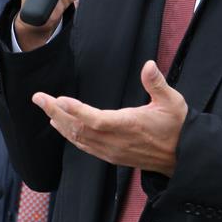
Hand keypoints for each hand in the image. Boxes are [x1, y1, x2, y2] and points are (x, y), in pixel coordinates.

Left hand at [33, 60, 185, 175]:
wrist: (182, 156)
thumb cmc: (177, 126)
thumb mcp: (172, 101)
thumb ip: (157, 83)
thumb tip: (149, 65)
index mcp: (129, 125)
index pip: (97, 119)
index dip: (76, 110)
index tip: (58, 99)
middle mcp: (116, 140)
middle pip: (79, 128)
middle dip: (56, 112)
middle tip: (39, 98)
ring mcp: (112, 150)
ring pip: (78, 138)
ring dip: (59, 123)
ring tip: (46, 108)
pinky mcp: (111, 156)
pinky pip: (85, 146)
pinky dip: (69, 135)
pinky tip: (61, 127)